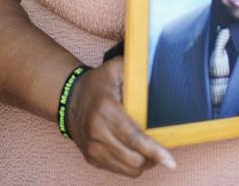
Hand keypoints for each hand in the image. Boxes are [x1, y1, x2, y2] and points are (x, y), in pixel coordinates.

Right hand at [65, 57, 175, 177]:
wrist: (69, 100)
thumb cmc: (97, 84)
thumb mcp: (116, 68)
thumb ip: (137, 70)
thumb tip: (159, 74)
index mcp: (106, 110)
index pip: (133, 136)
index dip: (153, 150)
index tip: (170, 161)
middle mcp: (97, 133)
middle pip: (133, 158)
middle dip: (152, 157)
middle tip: (161, 149)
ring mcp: (93, 149)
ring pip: (128, 169)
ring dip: (144, 163)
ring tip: (149, 150)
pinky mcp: (91, 158)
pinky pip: (118, 170)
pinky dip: (131, 164)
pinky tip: (134, 151)